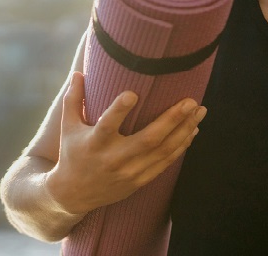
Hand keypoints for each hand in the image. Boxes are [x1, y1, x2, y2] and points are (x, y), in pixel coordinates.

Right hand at [44, 71, 205, 214]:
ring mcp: (129, 172)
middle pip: (148, 139)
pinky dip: (181, 146)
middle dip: (172, 119)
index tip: (134, 93)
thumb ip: (73, 99)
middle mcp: (114, 158)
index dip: (119, 110)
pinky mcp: (139, 181)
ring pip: (163, 151)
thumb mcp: (68, 127)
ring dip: (184, 130)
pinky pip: (165, 163)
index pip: (107, 125)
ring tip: (199, 111)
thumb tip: (78, 73)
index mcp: (94, 143)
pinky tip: (192, 131)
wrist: (74, 195)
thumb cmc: (72, 155)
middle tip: (190, 101)